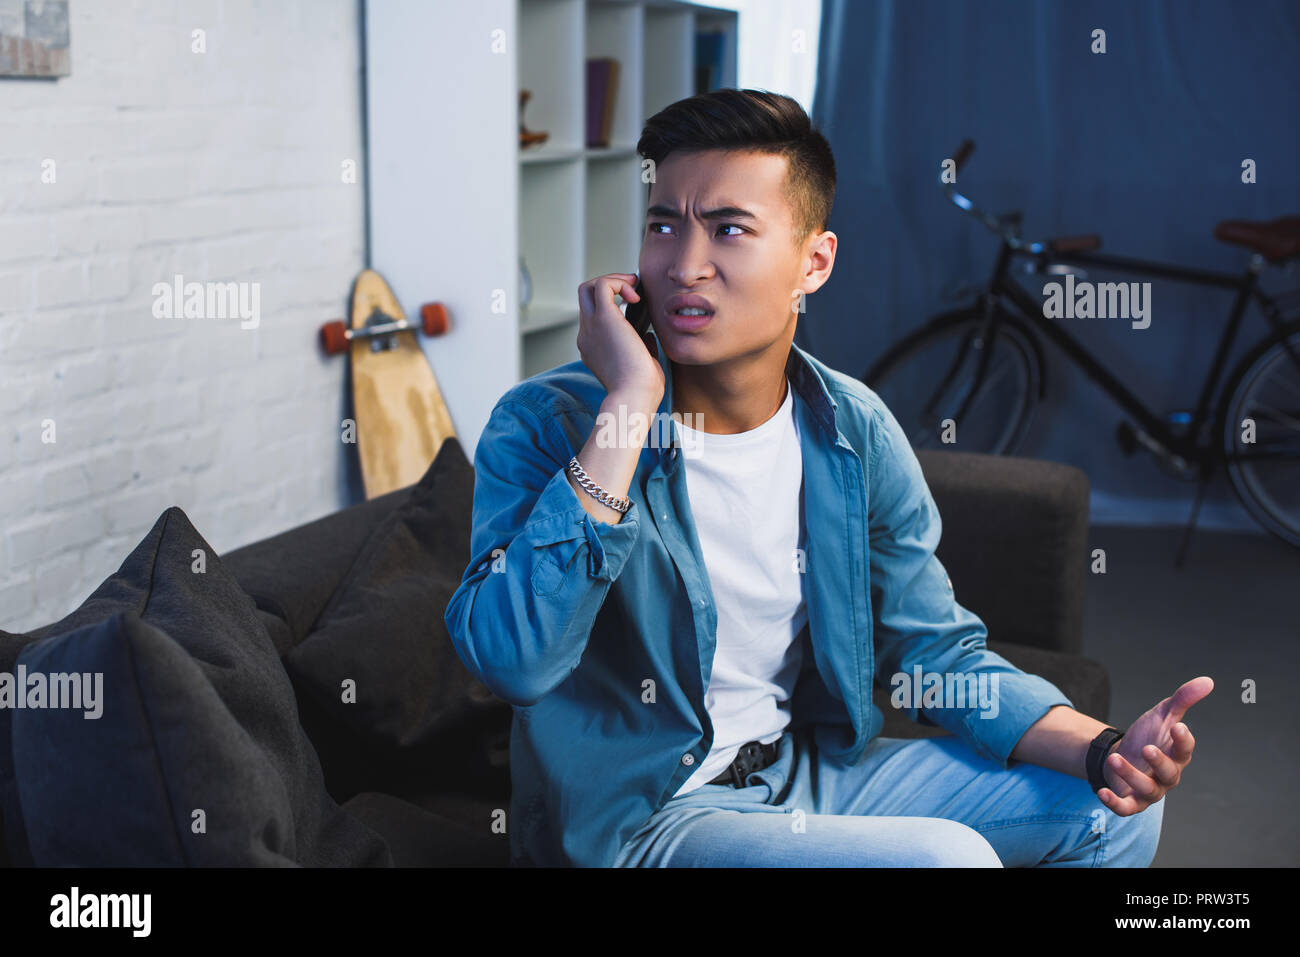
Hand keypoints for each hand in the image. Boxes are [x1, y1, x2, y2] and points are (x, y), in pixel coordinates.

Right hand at [576, 272, 663, 403]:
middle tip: (632, 290)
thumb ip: (641, 349)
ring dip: (612, 280)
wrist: (633, 396)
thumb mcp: (641, 366)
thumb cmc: (641, 390)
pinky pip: (602, 285)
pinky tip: (636, 296)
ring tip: (634, 287)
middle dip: (608, 286)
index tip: (635, 306)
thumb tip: (647, 336)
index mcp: (594, 349)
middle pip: (585, 297)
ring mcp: (591, 327)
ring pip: (588, 287)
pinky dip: (619, 282)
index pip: (594, 317)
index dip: (613, 305)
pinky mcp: (603, 318)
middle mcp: (587, 336)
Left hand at [1098, 676, 1212, 815]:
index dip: (1183, 740)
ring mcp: (1149, 790)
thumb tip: (1208, 680)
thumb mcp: (1162, 715)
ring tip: (1115, 758)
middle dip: (1159, 762)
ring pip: (1147, 789)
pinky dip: (1115, 803)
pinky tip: (1102, 792)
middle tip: (1147, 748)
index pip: (1185, 750)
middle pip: (1169, 773)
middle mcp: (1166, 776)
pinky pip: (1126, 808)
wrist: (1119, 754)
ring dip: (1131, 775)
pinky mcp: (1131, 801)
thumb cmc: (1146, 736)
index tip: (1177, 727)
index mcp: (1176, 755)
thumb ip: (1183, 699)